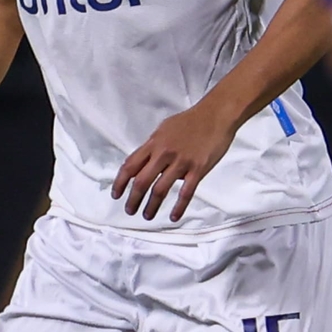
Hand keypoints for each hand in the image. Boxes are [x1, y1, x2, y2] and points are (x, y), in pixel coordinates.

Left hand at [112, 101, 239, 221]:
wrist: (215, 114)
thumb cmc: (190, 120)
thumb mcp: (164, 129)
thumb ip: (153, 147)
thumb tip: (143, 163)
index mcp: (154, 143)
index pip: (130, 166)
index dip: (120, 182)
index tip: (116, 194)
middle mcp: (164, 154)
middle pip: (142, 181)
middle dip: (133, 199)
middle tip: (129, 210)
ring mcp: (181, 162)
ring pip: (160, 189)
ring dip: (151, 206)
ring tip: (147, 215)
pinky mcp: (198, 169)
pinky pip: (186, 192)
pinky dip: (179, 207)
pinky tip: (173, 216)